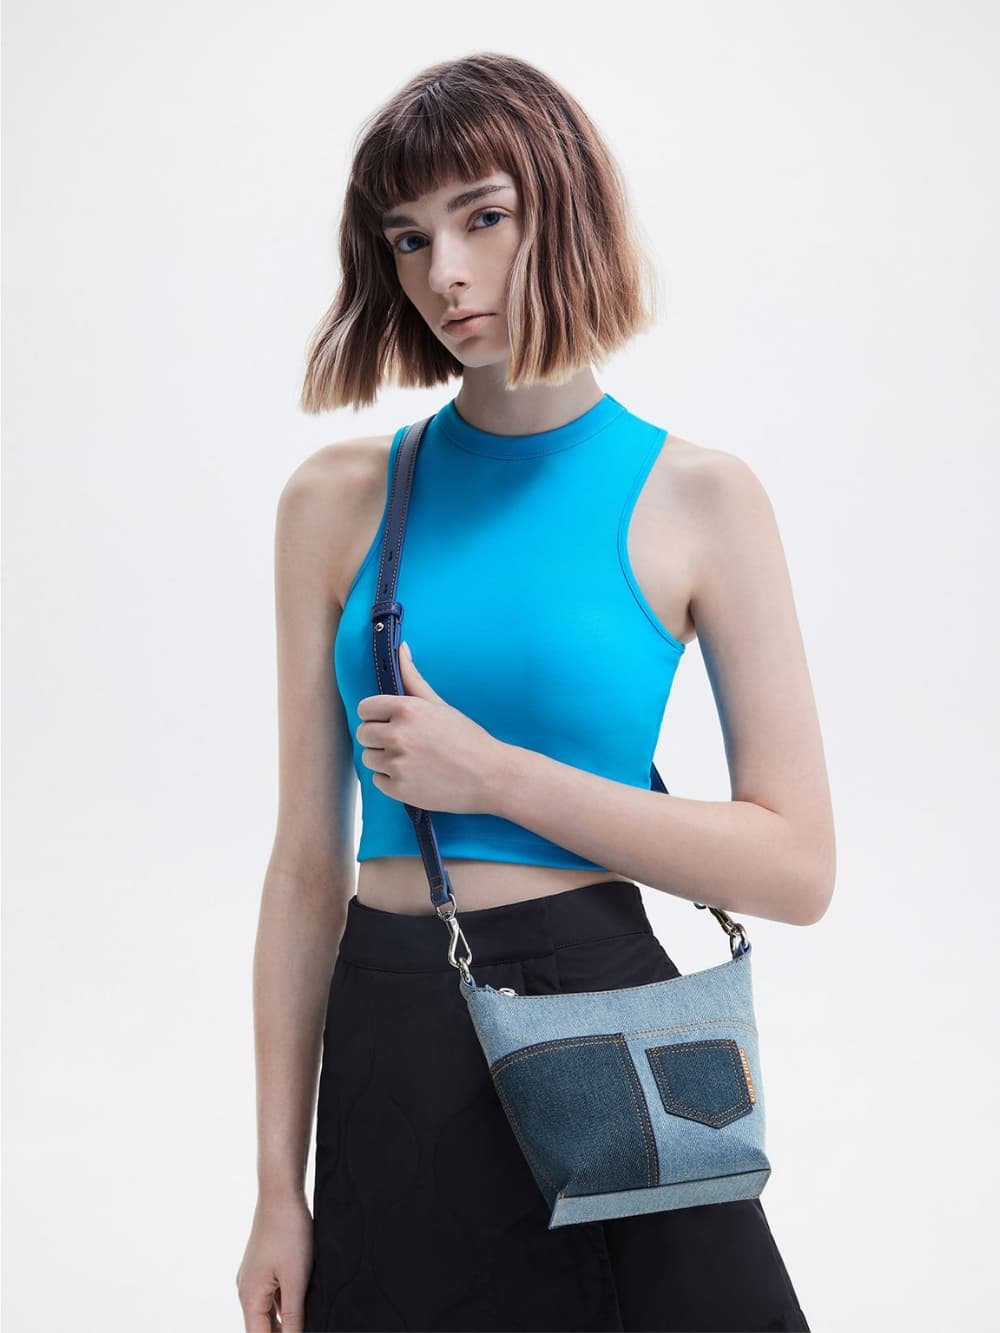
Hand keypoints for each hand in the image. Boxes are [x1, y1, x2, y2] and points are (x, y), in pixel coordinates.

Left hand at [356, 641, 507, 813]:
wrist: (490, 776)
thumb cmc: (466, 737)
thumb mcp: (439, 704)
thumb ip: (412, 677)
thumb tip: (400, 648)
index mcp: (406, 709)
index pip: (364, 709)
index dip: (376, 716)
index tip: (391, 722)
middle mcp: (398, 735)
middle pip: (363, 734)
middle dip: (379, 738)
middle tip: (404, 743)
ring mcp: (397, 764)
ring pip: (369, 758)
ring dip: (384, 760)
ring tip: (413, 760)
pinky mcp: (399, 789)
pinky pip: (378, 781)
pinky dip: (393, 781)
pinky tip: (415, 776)